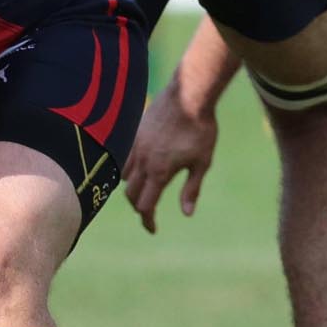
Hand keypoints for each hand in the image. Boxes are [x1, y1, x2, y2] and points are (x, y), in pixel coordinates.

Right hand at [123, 79, 217, 233]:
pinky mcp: (134, 134)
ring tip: (145, 189)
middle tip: (149, 212)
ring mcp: (135, 146)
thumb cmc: (200, 130)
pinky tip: (142, 167)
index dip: (148, 221)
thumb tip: (186, 213)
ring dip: (133, 187)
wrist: (188, 96)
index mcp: (159, 172)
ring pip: (124, 176)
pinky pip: (125, 158)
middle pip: (130, 194)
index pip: (145, 205)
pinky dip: (129, 169)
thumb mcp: (202, 162)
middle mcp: (143, 161)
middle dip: (139, 207)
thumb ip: (191, 189)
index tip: (154, 229)